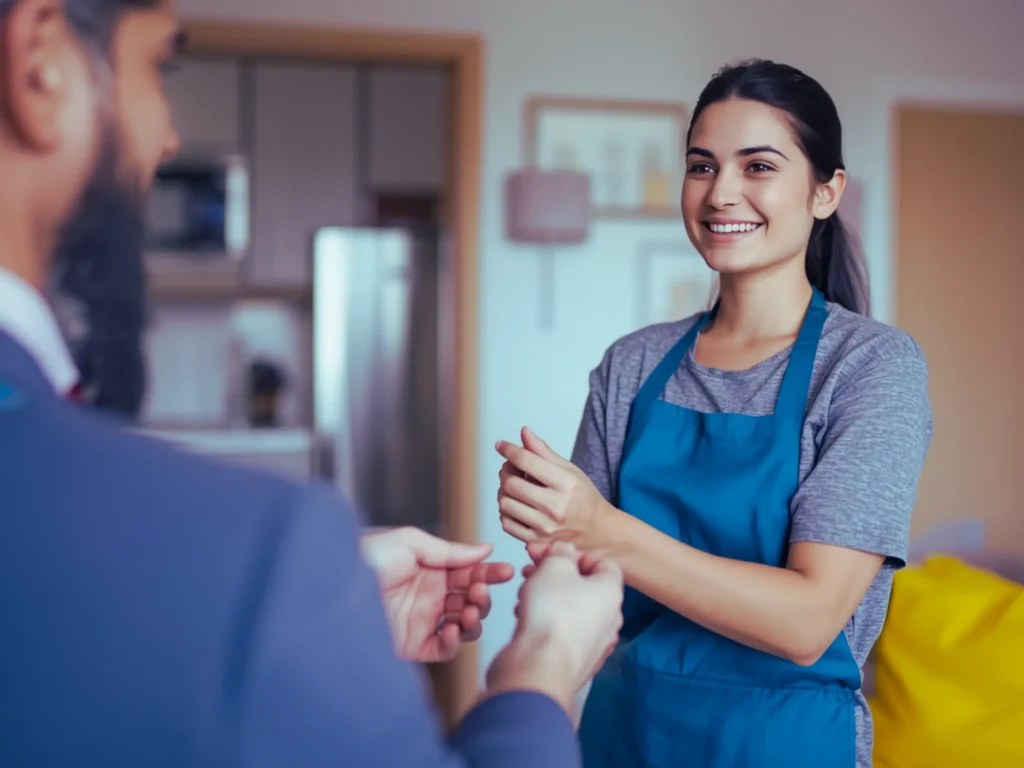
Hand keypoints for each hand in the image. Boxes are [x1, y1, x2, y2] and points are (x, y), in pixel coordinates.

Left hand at [360, 526, 513, 662]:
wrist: (332, 589)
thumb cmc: (366, 558)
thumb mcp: (409, 542)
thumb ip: (449, 549)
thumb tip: (485, 550)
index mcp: (431, 568)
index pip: (469, 571)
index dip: (489, 572)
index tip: (507, 571)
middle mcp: (430, 595)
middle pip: (471, 598)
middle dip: (483, 595)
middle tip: (480, 590)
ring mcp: (423, 621)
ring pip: (464, 625)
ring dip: (475, 618)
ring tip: (470, 611)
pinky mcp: (413, 645)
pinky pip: (443, 649)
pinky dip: (454, 642)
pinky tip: (451, 629)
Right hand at [485, 542, 622, 710]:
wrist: (539, 668)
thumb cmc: (551, 613)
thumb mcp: (554, 567)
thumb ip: (561, 552)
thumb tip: (565, 552)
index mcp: (612, 593)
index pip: (603, 562)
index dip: (575, 553)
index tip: (549, 552)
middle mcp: (609, 620)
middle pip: (583, 586)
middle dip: (554, 574)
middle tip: (529, 568)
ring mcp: (593, 644)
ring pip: (570, 609)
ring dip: (546, 596)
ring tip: (523, 594)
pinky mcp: (574, 662)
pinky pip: (561, 632)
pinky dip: (545, 621)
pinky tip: (525, 618)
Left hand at [495, 426, 610, 551]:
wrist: (597, 531)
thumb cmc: (583, 497)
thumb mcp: (570, 470)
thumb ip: (543, 451)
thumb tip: (523, 432)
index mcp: (566, 484)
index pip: (527, 461)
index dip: (509, 450)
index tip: (501, 445)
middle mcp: (556, 507)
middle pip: (512, 484)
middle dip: (505, 472)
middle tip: (510, 469)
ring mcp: (545, 528)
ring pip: (505, 504)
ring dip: (503, 492)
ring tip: (514, 487)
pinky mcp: (537, 542)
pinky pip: (506, 523)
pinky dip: (505, 511)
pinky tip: (516, 505)